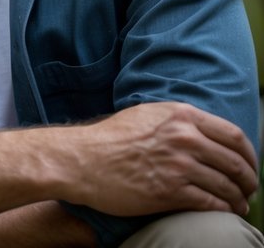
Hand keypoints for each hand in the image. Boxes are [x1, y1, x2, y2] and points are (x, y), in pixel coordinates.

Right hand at [66, 102, 257, 216]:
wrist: (80, 160)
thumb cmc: (109, 139)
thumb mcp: (146, 115)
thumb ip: (177, 121)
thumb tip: (204, 132)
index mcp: (180, 116)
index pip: (234, 135)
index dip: (250, 154)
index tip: (249, 165)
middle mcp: (184, 138)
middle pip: (236, 162)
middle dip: (248, 180)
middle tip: (248, 188)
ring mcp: (178, 165)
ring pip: (227, 185)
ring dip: (239, 198)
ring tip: (238, 203)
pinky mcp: (170, 191)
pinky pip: (211, 203)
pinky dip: (223, 209)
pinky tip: (224, 211)